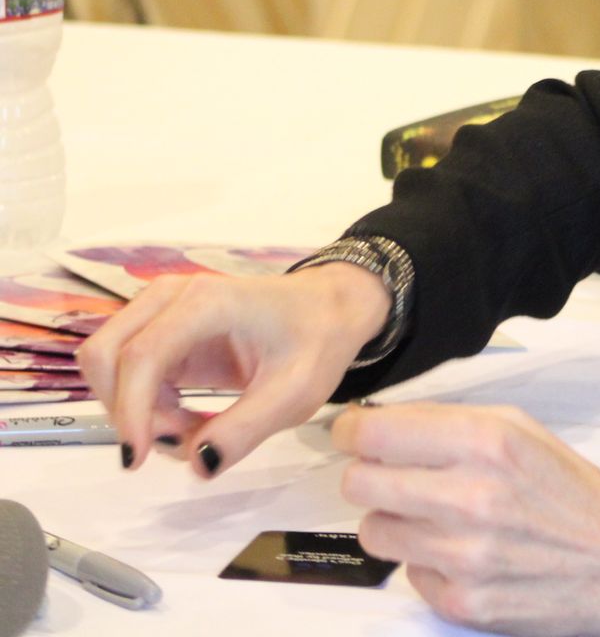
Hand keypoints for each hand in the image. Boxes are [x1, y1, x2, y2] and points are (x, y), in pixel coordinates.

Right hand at [78, 264, 390, 474]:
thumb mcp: (296, 393)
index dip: (130, 410)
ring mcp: (161, 311)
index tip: (138, 459)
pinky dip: (147, 406)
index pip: (141, 355)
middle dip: (127, 410)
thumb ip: (246, 430)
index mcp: (207, 302)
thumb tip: (198, 464)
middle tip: (179, 439)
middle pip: (105, 354)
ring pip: (110, 367)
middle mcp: (171, 298)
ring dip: (138, 411)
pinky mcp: (162, 333)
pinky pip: (129, 375)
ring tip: (195, 430)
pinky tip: (190, 421)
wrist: (331, 309)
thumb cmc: (318, 340)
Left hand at [334, 403, 599, 636]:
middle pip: (359, 483)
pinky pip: (408, 574)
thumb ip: (452, 424)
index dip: (353, 432)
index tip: (353, 434)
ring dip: (397, 521)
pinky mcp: (461, 601)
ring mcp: (463, 555)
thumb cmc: (572, 493)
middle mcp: (470, 496)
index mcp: (488, 442)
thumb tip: (377, 424)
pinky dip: (427, 563)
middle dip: (371, 476)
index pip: (373, 433)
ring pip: (374, 531)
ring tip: (437, 518)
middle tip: (397, 477)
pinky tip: (464, 554)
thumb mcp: (523, 432)